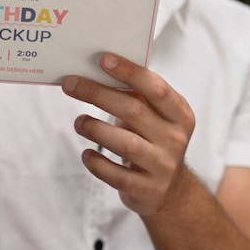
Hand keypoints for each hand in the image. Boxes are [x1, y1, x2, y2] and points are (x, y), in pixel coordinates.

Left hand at [62, 53, 194, 216]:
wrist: (170, 190)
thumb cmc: (152, 140)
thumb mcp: (155, 117)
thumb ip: (136, 96)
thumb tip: (96, 69)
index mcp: (179, 114)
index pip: (156, 88)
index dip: (130, 72)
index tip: (103, 59)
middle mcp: (174, 138)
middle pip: (134, 111)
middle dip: (98, 94)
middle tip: (70, 84)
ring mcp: (162, 166)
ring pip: (125, 144)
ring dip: (95, 129)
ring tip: (79, 122)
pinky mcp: (146, 189)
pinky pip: (116, 175)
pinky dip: (97, 163)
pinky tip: (86, 154)